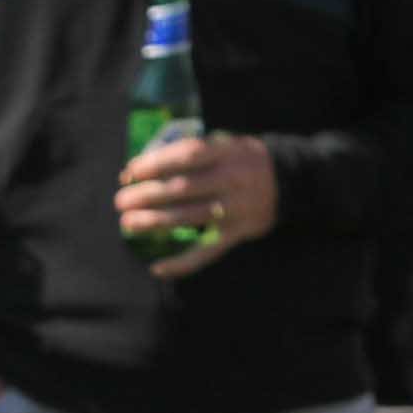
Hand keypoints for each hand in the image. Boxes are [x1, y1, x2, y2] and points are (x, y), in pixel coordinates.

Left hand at [113, 128, 275, 265]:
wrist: (290, 180)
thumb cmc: (242, 160)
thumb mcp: (225, 145)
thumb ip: (189, 153)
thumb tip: (137, 170)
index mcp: (229, 152)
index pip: (188, 155)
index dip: (156, 163)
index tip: (131, 172)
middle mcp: (234, 180)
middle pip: (184, 188)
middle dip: (148, 196)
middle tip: (121, 201)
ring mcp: (237, 208)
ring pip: (190, 218)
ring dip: (156, 223)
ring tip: (129, 223)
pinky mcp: (239, 233)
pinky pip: (207, 251)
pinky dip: (182, 263)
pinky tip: (157, 268)